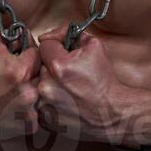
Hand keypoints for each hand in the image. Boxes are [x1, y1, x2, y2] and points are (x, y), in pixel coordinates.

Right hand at [0, 31, 41, 138]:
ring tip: (16, 92)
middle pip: (43, 76)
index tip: (21, 58)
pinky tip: (15, 107)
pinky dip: (29, 111)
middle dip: (32, 73)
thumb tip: (22, 34)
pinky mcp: (27, 126)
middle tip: (17, 76)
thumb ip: (9, 35)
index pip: (38, 55)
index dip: (28, 54)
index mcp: (22, 71)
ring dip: (33, 92)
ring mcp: (29, 112)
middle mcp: (29, 92)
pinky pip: (38, 115)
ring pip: (42, 96)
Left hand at [35, 28, 133, 143]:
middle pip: (40, 65)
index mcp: (58, 66)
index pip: (45, 45)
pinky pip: (39, 102)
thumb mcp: (95, 46)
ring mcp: (44, 104)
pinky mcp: (45, 118)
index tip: (64, 53)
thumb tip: (53, 34)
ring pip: (38, 83)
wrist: (111, 112)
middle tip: (68, 72)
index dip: (56, 46)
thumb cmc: (104, 82)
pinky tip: (64, 100)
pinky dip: (49, 99)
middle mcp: (47, 86)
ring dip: (49, 82)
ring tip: (66, 87)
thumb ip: (71, 33)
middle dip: (52, 65)